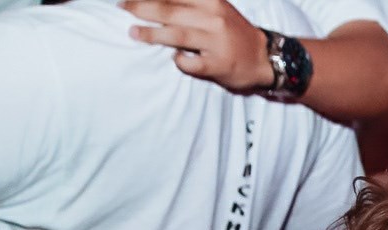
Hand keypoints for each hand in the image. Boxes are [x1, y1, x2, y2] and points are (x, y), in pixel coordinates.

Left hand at [123, 0, 272, 93]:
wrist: (265, 58)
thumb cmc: (232, 32)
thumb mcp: (215, 7)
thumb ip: (190, 3)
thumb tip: (154, 1)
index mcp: (211, 0)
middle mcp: (214, 17)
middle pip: (169, 9)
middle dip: (141, 7)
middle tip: (122, 7)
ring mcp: (217, 41)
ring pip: (176, 34)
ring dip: (151, 33)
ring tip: (133, 32)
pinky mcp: (219, 64)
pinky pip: (190, 62)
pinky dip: (179, 61)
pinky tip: (177, 59)